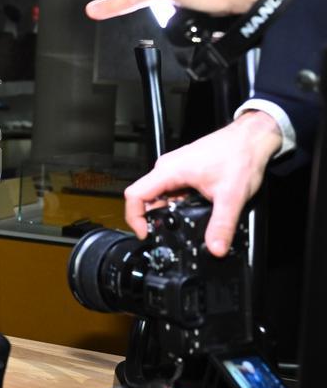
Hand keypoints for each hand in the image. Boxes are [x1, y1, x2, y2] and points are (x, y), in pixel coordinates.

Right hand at [124, 111, 281, 256]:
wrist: (251, 139)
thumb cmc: (239, 155)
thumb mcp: (231, 196)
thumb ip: (222, 225)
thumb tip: (215, 248)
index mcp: (169, 171)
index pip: (134, 195)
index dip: (134, 218)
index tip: (146, 233)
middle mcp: (167, 168)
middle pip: (145, 198)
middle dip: (154, 219)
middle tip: (169, 234)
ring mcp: (174, 169)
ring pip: (158, 195)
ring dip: (167, 212)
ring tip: (183, 224)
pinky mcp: (183, 171)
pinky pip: (170, 191)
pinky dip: (176, 205)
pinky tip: (192, 212)